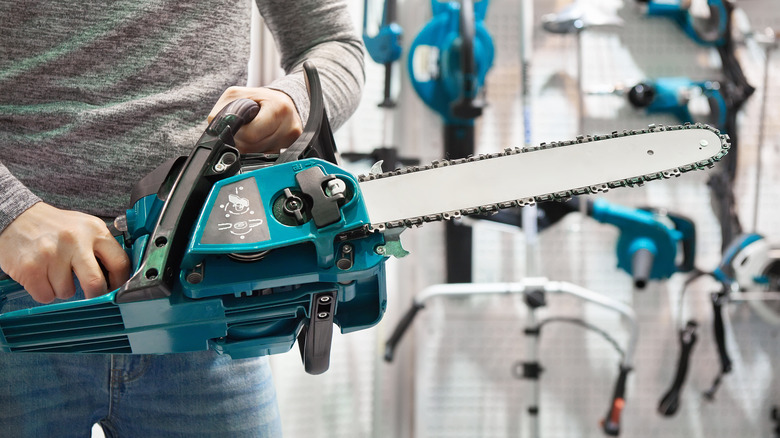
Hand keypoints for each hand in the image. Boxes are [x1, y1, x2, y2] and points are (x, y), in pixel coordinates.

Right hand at [0, 203, 130, 302]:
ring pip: (67, 292)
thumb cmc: (53, 226)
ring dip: (62, 289)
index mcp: (94, 230)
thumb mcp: (84, 227)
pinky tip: (41, 276)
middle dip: (94, 295)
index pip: (120, 263)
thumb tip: (119, 276)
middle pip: (95, 283)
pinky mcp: (30, 267)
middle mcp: (75, 240)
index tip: (116, 289)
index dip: (120, 282)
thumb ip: (101, 248)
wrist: (16, 216)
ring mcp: (51, 254)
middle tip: (89, 294)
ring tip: (54, 272)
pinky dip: (44, 291)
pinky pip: (46, 296)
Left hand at [209, 87, 302, 153]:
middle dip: (244, 140)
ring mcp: (293, 138)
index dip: (239, 133)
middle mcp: (290, 125)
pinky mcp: (293, 147)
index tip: (239, 125)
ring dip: (251, 146)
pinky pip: (269, 157)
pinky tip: (263, 138)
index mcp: (278, 108)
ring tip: (255, 131)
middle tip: (246, 128)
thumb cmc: (258, 98)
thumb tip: (216, 134)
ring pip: (260, 155)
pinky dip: (261, 150)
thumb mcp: (235, 95)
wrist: (282, 102)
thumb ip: (222, 112)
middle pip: (254, 148)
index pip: (251, 135)